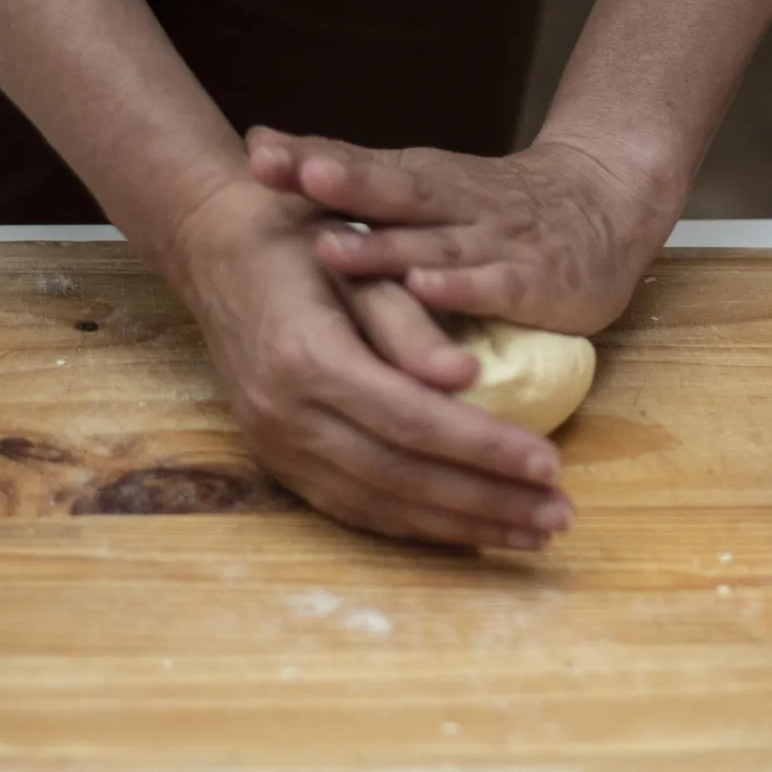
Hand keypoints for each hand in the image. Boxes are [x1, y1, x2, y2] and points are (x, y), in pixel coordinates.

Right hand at [164, 178, 572, 549]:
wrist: (214, 246)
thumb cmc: (299, 239)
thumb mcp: (359, 259)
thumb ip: (409, 324)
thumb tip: (470, 380)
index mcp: (306, 358)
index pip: (412, 420)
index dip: (485, 449)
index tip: (551, 464)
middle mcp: (284, 414)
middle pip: (401, 476)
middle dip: (486, 502)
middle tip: (558, 516)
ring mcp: (274, 444)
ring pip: (379, 505)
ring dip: (461, 526)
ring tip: (530, 532)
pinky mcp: (276, 460)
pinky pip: (352, 507)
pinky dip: (415, 525)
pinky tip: (468, 530)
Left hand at [244, 129, 675, 335]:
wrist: (605, 205)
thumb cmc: (497, 205)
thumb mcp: (423, 182)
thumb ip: (352, 172)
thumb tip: (258, 143)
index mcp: (421, 179)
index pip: (359, 163)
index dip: (309, 159)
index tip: (257, 152)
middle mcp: (453, 201)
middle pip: (392, 190)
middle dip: (343, 183)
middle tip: (295, 172)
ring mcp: (492, 240)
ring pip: (430, 241)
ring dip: (382, 246)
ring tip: (329, 246)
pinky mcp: (531, 281)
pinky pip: (489, 285)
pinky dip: (457, 287)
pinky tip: (424, 290)